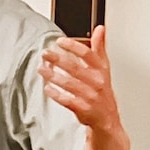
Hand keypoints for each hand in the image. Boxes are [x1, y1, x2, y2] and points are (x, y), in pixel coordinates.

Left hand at [40, 25, 128, 149]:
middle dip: (59, 59)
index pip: (89, 55)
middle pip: (76, 68)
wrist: (107, 121)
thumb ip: (100, 49)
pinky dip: (56, 94)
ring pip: (70, 84)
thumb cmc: (103, 92)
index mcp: (102, 71)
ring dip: (53, 76)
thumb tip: (101, 28)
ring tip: (41, 69)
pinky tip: (47, 88)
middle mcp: (98, 83)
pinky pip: (68, 100)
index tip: (60, 41)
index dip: (74, 46)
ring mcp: (91, 97)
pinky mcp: (84, 110)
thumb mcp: (104, 69)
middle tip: (45, 53)